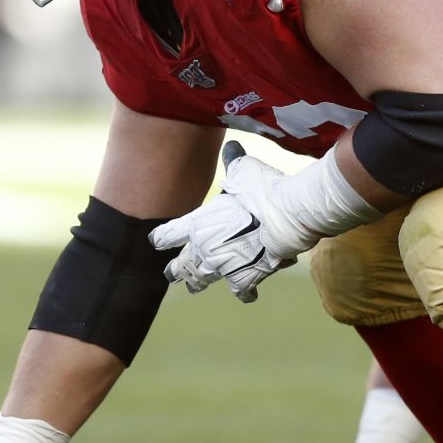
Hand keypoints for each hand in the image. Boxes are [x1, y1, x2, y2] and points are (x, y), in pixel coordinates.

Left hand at [150, 144, 311, 302]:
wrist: (286, 216)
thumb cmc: (262, 190)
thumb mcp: (243, 170)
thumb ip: (233, 163)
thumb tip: (231, 148)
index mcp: (197, 223)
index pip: (168, 234)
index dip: (161, 238)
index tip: (156, 242)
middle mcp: (204, 248)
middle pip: (181, 264)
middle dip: (175, 269)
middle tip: (170, 273)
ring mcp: (223, 266)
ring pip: (201, 280)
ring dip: (197, 283)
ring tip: (193, 287)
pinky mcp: (245, 279)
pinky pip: (240, 291)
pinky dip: (244, 293)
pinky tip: (246, 294)